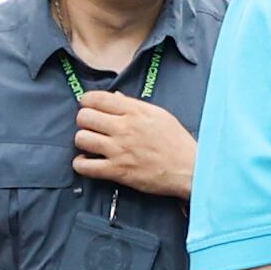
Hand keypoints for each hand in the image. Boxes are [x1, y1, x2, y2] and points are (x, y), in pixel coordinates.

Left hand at [71, 88, 197, 197]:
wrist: (190, 169)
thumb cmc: (177, 142)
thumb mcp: (159, 115)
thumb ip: (134, 106)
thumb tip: (115, 98)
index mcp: (135, 111)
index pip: (96, 98)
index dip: (87, 102)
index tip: (88, 107)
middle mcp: (124, 128)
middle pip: (84, 117)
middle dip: (84, 121)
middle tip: (91, 127)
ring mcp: (119, 150)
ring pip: (81, 139)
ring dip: (83, 142)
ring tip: (91, 145)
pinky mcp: (117, 171)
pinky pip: (85, 167)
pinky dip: (81, 165)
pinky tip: (87, 162)